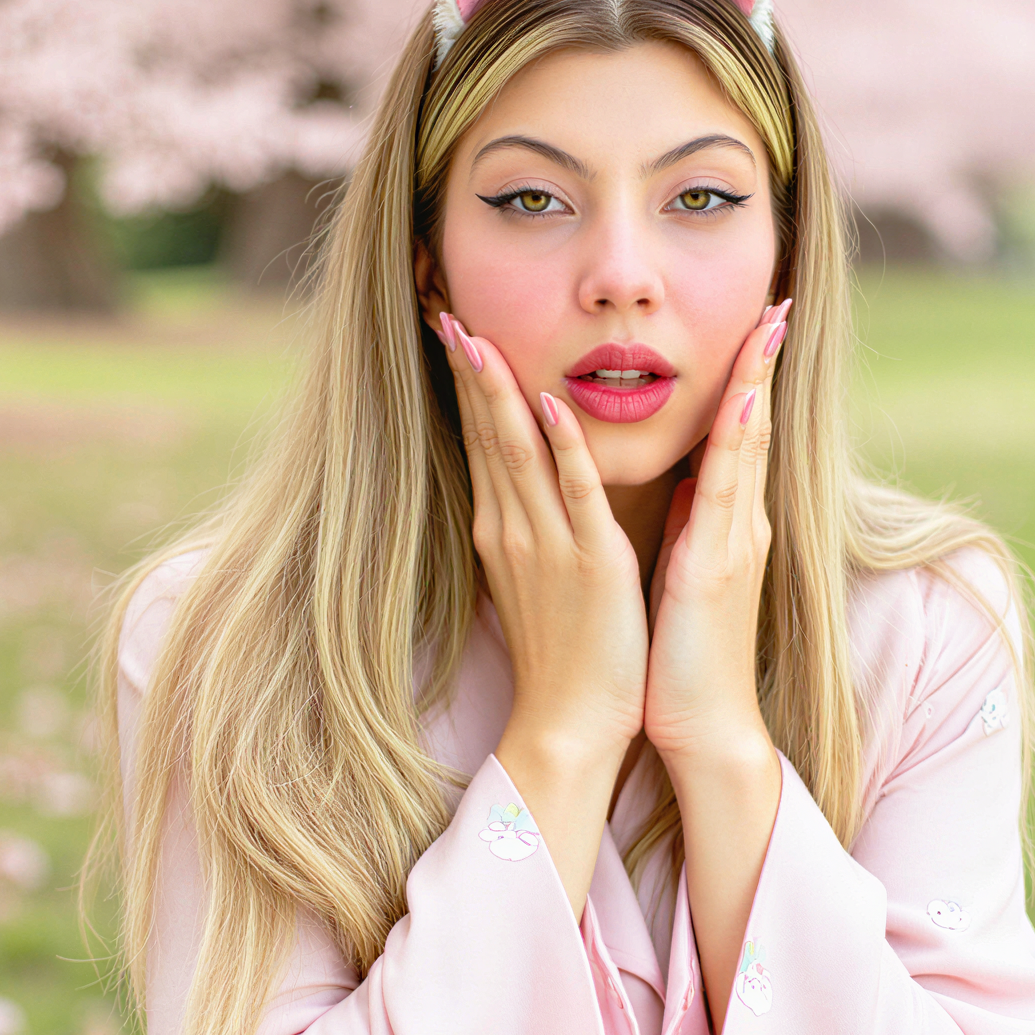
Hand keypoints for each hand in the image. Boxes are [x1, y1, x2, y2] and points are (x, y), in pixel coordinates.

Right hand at [438, 313, 646, 794]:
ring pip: (517, 451)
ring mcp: (547, 543)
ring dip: (498, 389)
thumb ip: (537, 524)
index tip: (455, 328)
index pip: (482, 440)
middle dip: (468, 369)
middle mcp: (514, 528)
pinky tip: (547, 401)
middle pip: (485, 433)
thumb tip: (535, 485)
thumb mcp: (540, 576)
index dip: (469, 383)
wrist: (571, 725)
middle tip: (446, 308)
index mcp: (505, 528)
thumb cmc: (568, 653)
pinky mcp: (588, 562)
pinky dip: (559, 445)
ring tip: (475, 333)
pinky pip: (571, 493)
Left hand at [643, 299, 791, 775]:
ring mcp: (733, 544)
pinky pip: (716, 494)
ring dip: (750, 383)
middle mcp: (740, 524)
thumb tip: (690, 479)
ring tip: (762, 324)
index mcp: (728, 522)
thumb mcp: (688, 570)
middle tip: (777, 300)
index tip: (759, 320)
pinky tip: (728, 402)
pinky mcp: (713, 570)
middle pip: (754, 426)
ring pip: (743, 448)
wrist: (701, 727)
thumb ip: (695, 522)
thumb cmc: (685, 653)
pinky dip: (725, 444)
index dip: (750, 376)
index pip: (739, 433)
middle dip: (764, 362)